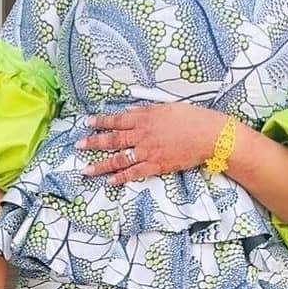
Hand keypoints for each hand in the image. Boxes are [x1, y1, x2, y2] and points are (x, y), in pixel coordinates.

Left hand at [74, 104, 231, 183]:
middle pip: (113, 140)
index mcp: (144, 118)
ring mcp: (148, 152)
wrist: (209, 135)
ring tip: (86, 170)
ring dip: (101, 164)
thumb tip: (131, 111)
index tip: (88, 123)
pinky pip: (135, 173)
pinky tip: (111, 181)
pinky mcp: (157, 165)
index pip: (117, 120)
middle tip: (78, 145)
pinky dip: (122, 177)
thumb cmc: (191, 118)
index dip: (101, 122)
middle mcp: (142, 135)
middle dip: (93, 143)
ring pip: (119, 159)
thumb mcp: (166, 107)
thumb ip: (147, 110)